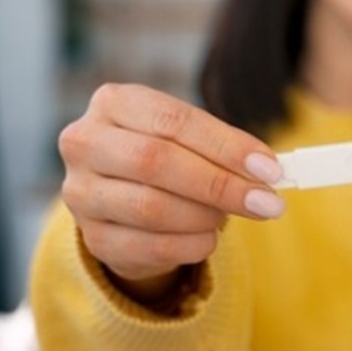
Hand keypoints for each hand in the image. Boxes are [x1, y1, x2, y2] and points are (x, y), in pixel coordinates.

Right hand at [57, 84, 285, 299]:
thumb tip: (267, 171)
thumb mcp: (191, 139)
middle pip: (156, 162)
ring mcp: (81, 193)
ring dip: (205, 216)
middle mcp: (85, 143)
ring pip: (150, 207)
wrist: (127, 202)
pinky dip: (190, 245)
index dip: (226, 146)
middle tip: (266, 202)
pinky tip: (208, 238)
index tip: (270, 170)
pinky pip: (148, 247)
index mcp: (113, 103)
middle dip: (219, 184)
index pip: (174, 121)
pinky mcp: (91, 237)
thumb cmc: (168, 157)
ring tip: (229, 216)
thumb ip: (224, 149)